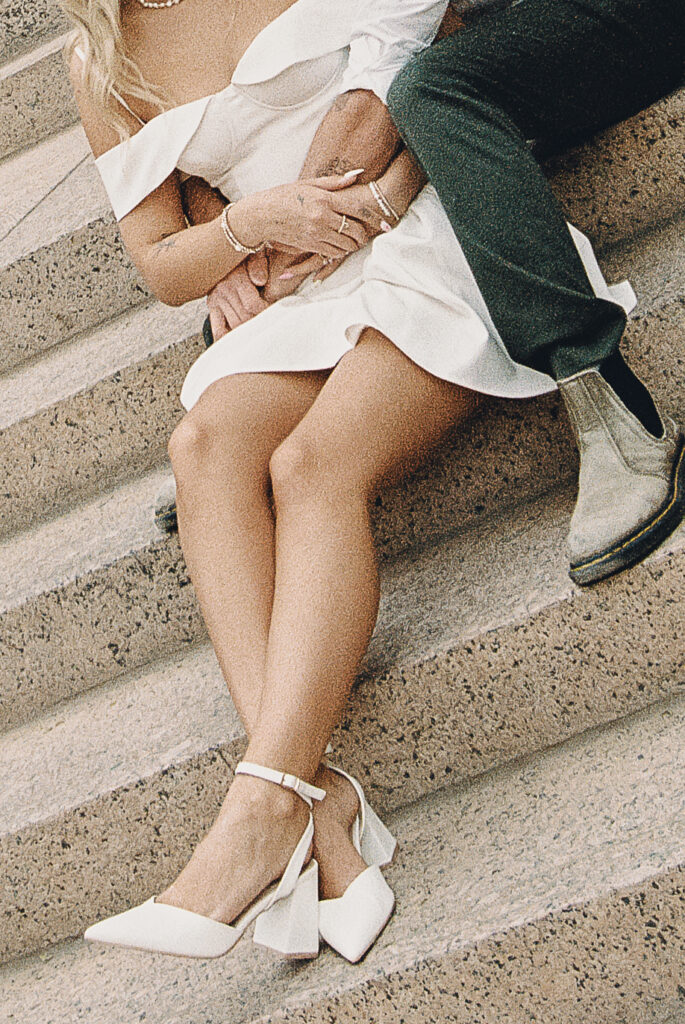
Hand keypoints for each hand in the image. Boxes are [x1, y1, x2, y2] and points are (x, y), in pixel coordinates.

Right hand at [206, 251, 269, 335]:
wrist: (224, 247)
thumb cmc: (245, 252)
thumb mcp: (254, 251)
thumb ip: (258, 265)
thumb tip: (260, 281)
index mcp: (236, 278)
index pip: (253, 305)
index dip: (266, 312)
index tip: (275, 313)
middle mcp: (224, 290)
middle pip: (245, 317)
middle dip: (259, 322)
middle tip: (271, 325)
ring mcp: (217, 300)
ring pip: (235, 325)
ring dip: (248, 330)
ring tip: (260, 333)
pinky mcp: (212, 306)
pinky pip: (218, 328)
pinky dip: (226, 339)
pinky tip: (236, 344)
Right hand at [263, 176, 411, 295]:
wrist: (261, 216)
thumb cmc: (283, 196)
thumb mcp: (308, 183)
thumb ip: (335, 182)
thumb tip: (358, 175)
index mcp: (323, 199)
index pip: (357, 210)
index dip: (374, 217)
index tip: (385, 223)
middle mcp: (321, 218)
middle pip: (355, 231)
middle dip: (365, 234)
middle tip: (369, 233)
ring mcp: (316, 234)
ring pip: (346, 245)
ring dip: (354, 244)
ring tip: (356, 240)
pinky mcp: (310, 246)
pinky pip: (333, 253)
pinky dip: (341, 251)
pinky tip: (342, 247)